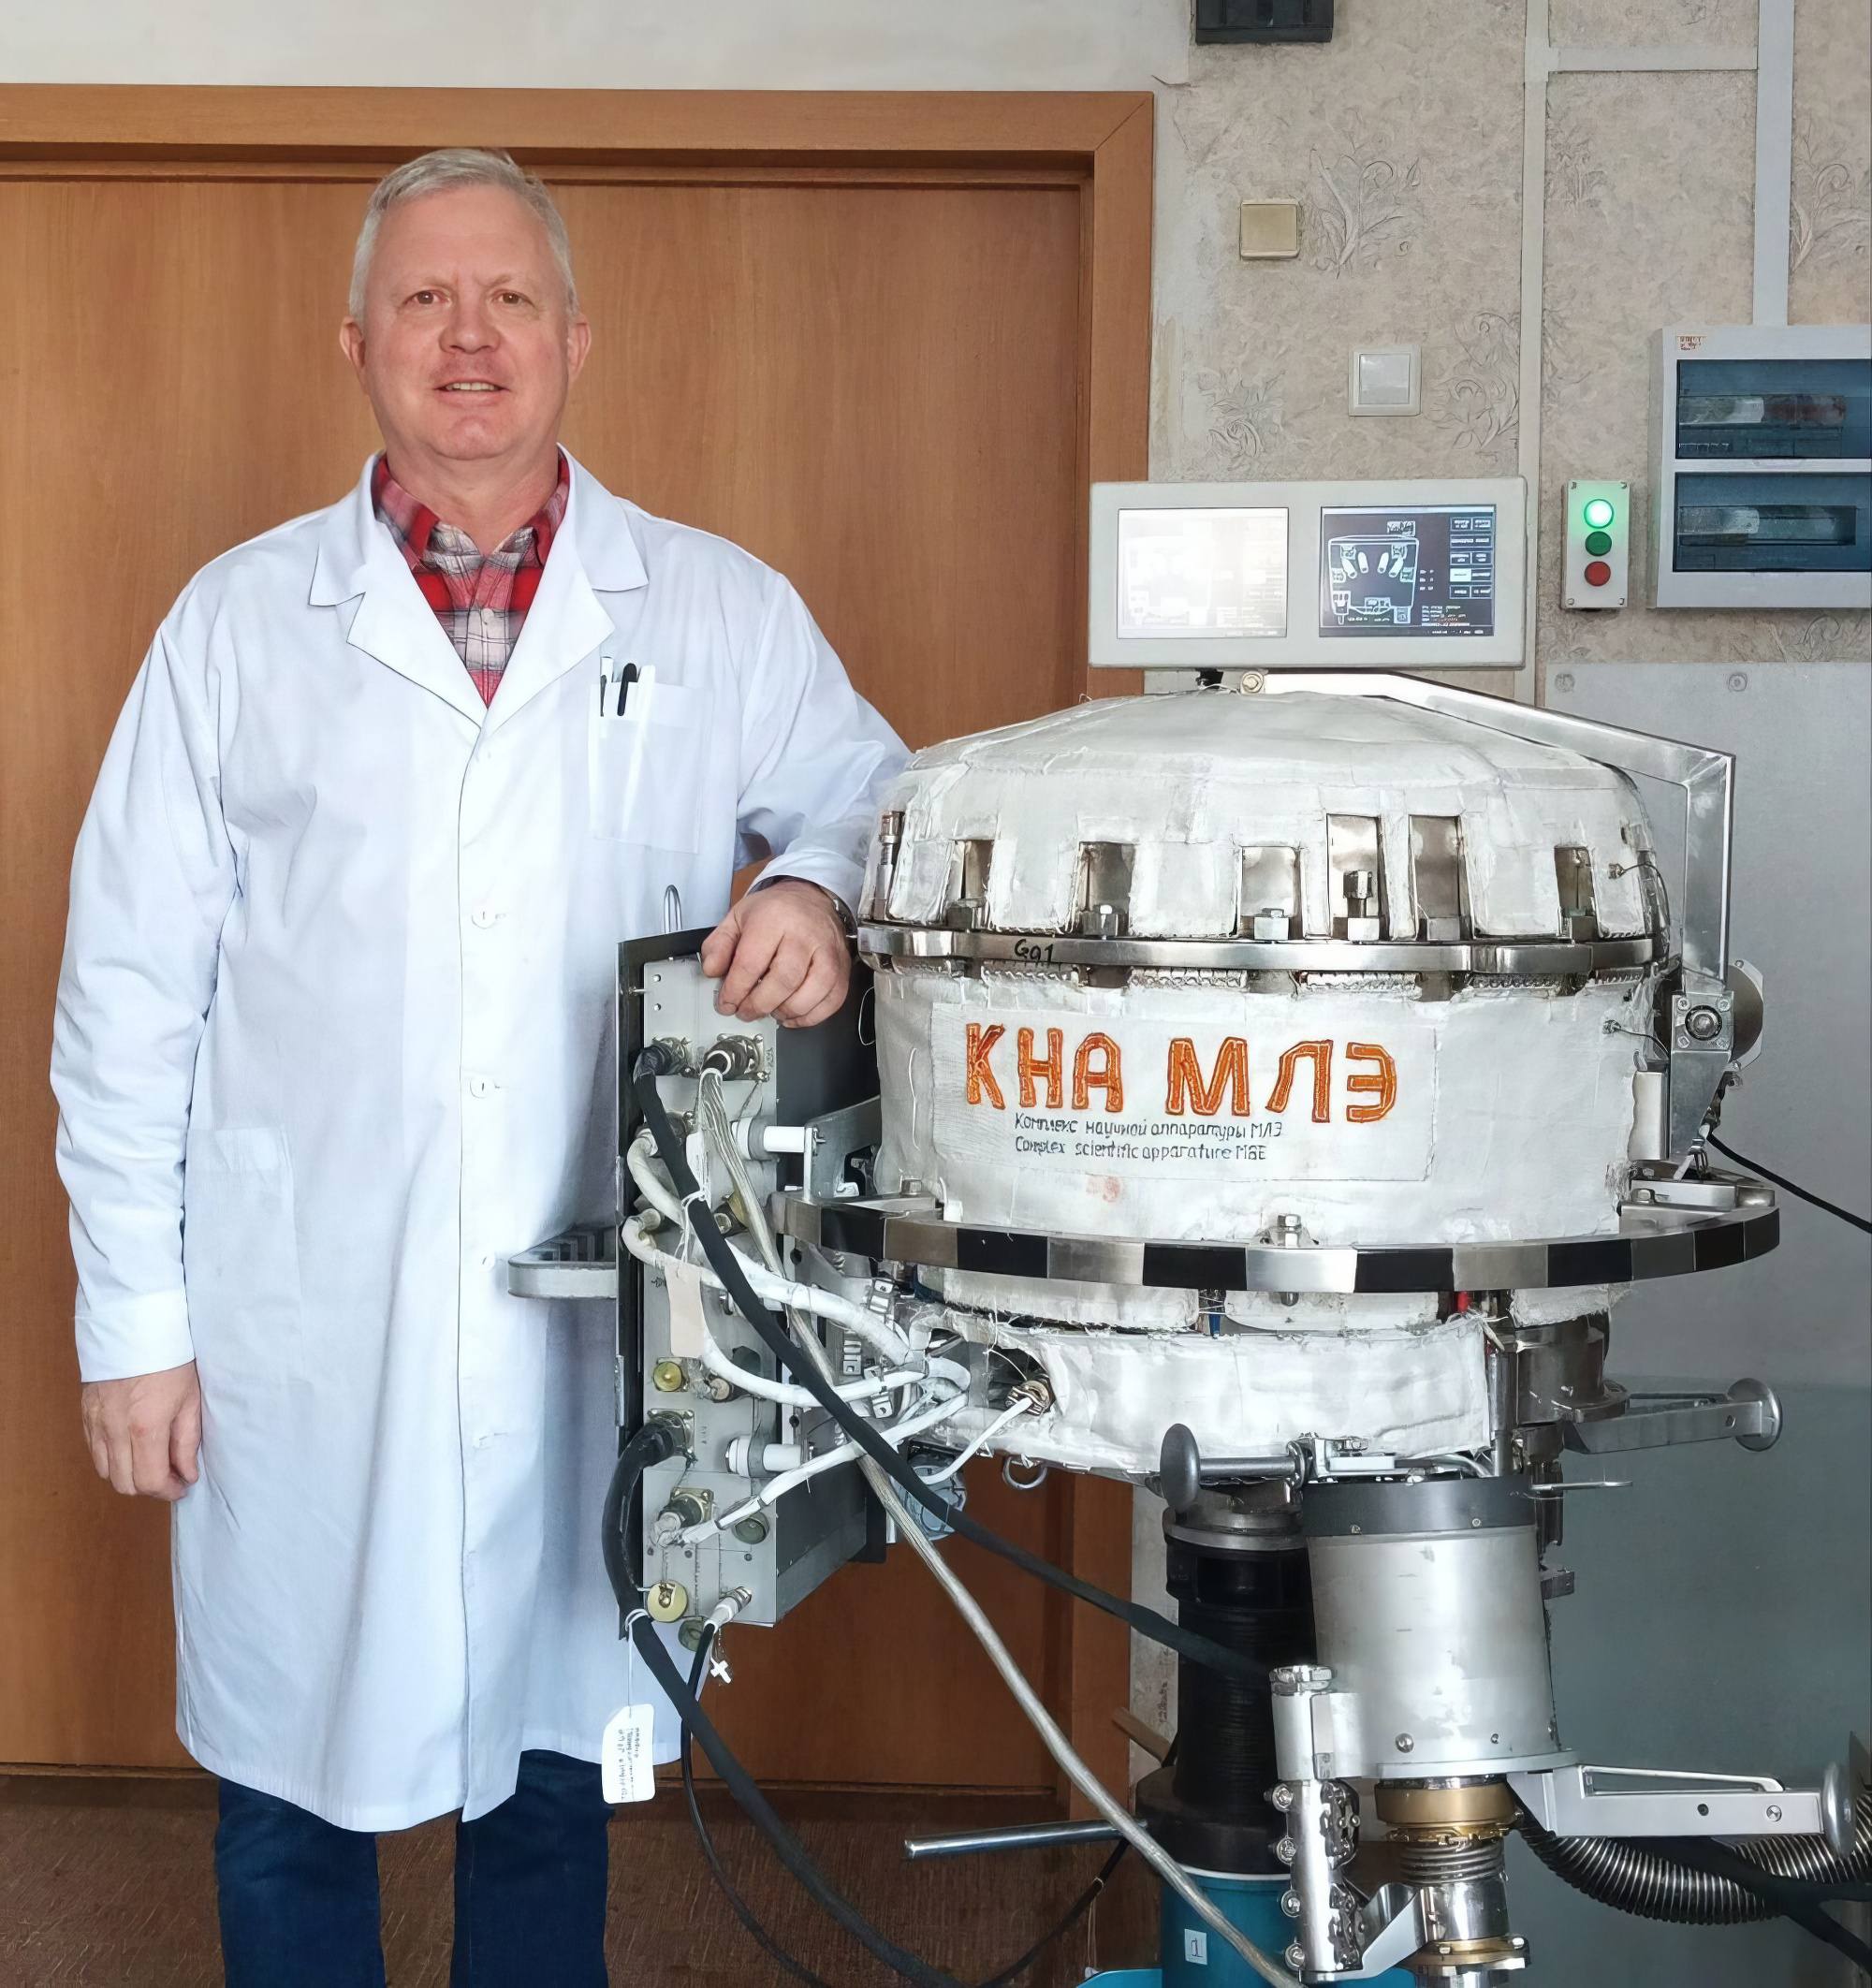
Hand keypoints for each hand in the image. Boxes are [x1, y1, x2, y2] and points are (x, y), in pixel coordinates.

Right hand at [81, 1360, 201, 1500]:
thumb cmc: (171, 1359)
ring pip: (105, 1472)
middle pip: (124, 1484)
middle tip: (169, 1475)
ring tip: (151, 1460)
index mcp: (145, 1427)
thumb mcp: (190, 1400)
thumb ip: (187, 1442)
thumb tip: (187, 1475)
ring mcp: (95, 1423)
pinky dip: (111, 1459)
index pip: (148, 1481)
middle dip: (149, 1487)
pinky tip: (131, 1446)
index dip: (167, 1491)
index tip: (182, 1486)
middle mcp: (114, 1430)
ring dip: (129, 1475)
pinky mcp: (85, 1414)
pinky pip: (94, 1451)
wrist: (135, 1326)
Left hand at [700, 879, 851, 1027]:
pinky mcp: (842, 967)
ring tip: (770, 1010)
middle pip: (783, 981)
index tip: (726, 1003)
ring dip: (785, 1011)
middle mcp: (804, 935)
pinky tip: (792, 1015)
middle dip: (759, 1004)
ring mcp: (828, 952)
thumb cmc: (776, 911)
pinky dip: (810, 1016)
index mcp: (774, 919)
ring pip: (811, 994)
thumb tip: (712, 971)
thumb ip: (719, 944)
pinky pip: (832, 1000)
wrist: (813, 898)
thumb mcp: (737, 918)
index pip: (751, 963)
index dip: (735, 990)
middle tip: (745, 1011)